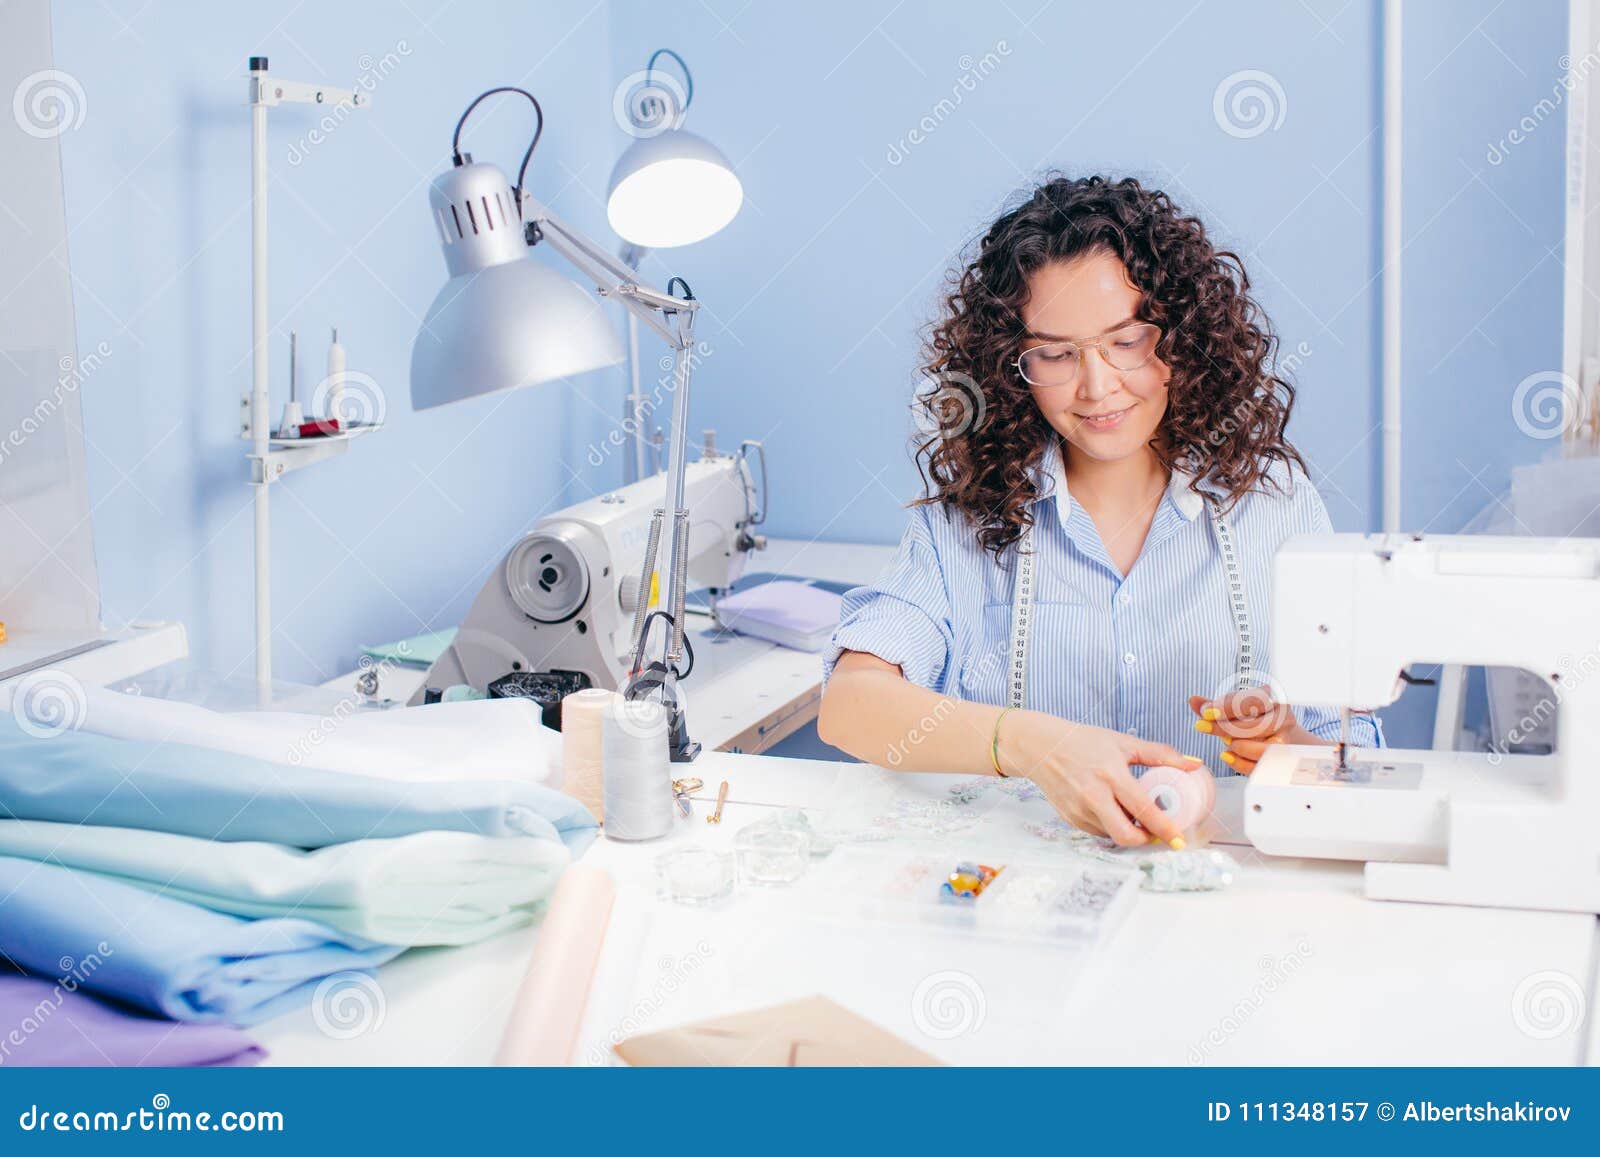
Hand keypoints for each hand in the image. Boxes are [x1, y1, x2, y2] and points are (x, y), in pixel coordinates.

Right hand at [998, 710, 1204, 847]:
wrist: (1040, 747)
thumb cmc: (1083, 742)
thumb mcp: (1123, 742)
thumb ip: (1160, 753)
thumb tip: (1194, 764)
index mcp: (1111, 775)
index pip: (1143, 810)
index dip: (1164, 829)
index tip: (1179, 840)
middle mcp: (1093, 796)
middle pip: (1126, 836)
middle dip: (1146, 840)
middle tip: (1156, 833)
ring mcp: (1079, 810)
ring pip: (1112, 835)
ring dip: (1128, 831)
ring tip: (1132, 813)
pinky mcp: (1070, 818)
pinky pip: (1098, 831)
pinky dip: (1110, 826)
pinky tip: (1111, 810)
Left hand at [1188, 690, 1322, 773]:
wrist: (1275, 730)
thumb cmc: (1251, 716)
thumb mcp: (1233, 706)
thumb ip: (1213, 704)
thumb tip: (1193, 700)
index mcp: (1273, 697)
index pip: (1251, 702)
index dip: (1226, 707)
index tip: (1206, 713)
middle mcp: (1284, 717)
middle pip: (1256, 726)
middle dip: (1225, 728)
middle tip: (1203, 727)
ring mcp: (1285, 738)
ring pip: (1264, 748)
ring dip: (1238, 746)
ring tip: (1225, 741)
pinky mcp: (1281, 758)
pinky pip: (1261, 765)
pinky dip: (1240, 763)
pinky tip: (1226, 755)